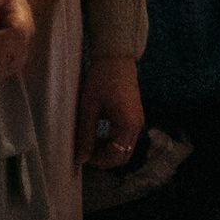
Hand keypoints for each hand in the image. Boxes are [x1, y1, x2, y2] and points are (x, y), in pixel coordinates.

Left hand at [81, 53, 145, 168]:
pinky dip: (112, 141)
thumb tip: (81, 158)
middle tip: (85, 151)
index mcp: (128, 125)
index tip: (82, 156)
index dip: (98, 161)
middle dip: (104, 158)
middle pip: (123, 155)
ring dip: (107, 150)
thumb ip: (86, 135)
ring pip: (124, 148)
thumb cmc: (102, 79)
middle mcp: (137, 126)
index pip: (115, 156)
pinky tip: (98, 132)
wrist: (116, 58)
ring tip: (89, 141)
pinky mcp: (134, 116)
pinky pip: (125, 138)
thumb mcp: (89, 108)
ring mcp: (138, 122)